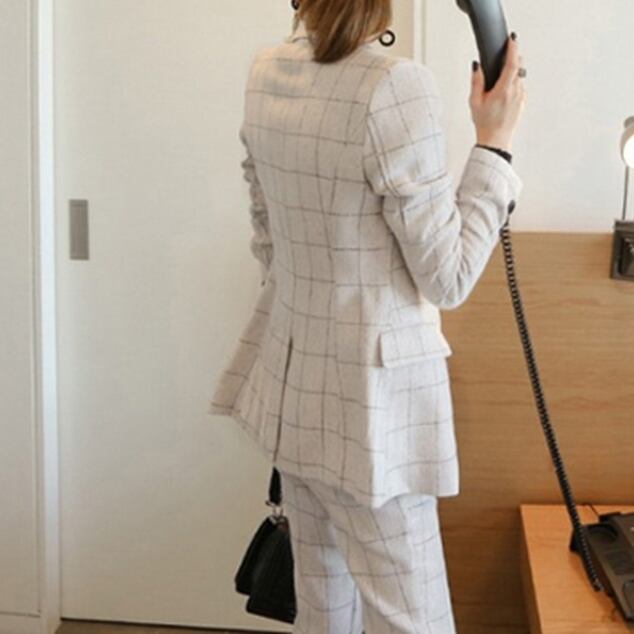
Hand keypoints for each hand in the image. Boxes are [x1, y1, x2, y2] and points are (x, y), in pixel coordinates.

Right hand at [469, 36, 526, 152]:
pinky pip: (520, 86)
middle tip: (507, 52)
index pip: (512, 64)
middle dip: (514, 57)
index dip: (513, 48)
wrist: (496, 140)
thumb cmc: (485, 123)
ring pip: (520, 76)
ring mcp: (521, 97)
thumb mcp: (475, 102)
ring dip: (513, 71)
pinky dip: (514, 82)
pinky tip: (504, 90)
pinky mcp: (523, 102)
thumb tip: (477, 66)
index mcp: (503, 90)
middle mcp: (515, 92)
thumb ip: (476, 81)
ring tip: (502, 75)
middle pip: (519, 66)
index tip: (512, 39)